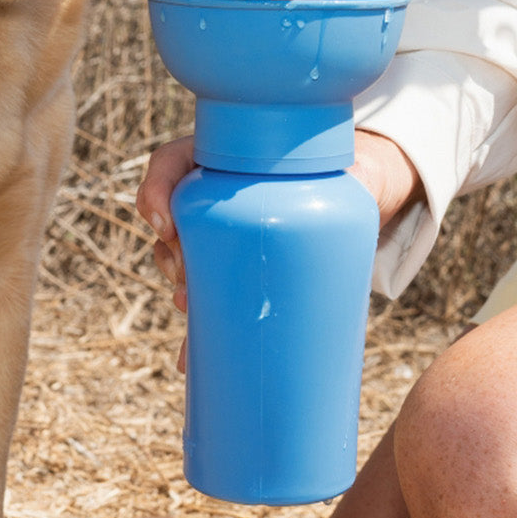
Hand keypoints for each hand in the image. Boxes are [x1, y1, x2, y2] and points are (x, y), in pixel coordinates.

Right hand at [135, 128, 423, 369]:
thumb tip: (361, 185)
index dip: (156, 190)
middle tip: (184, 273)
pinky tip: (190, 360)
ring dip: (179, 286)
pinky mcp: (233, 270)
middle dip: (168, 250)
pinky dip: (194, 332)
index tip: (163, 223)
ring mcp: (220, 234)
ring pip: (179, 259)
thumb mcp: (332, 166)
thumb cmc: (336, 171)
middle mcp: (213, 194)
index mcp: (224, 157)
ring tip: (192, 307)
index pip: (171, 162)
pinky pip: (205, 298)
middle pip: (170, 219)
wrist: (350, 193)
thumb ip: (338, 171)